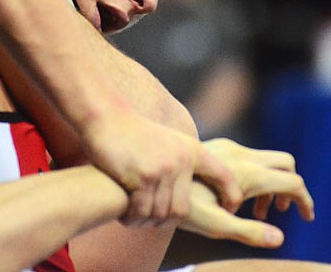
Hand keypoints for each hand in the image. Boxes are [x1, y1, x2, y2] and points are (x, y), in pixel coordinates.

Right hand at [81, 110, 241, 225]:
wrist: (105, 117)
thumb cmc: (131, 133)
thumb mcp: (165, 142)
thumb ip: (181, 164)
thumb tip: (191, 196)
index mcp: (191, 150)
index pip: (225, 176)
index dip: (231, 196)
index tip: (228, 210)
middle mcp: (182, 160)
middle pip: (182, 209)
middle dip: (164, 220)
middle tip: (148, 220)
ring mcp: (164, 169)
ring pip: (162, 213)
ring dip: (146, 221)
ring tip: (134, 218)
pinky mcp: (144, 176)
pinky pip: (142, 211)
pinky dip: (133, 217)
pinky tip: (125, 215)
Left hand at [180, 138, 314, 247]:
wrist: (152, 176)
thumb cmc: (181, 205)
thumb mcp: (215, 225)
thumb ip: (249, 232)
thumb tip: (280, 238)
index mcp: (246, 172)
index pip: (292, 182)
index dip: (305, 202)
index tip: (305, 218)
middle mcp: (240, 154)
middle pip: (284, 163)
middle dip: (290, 187)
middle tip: (280, 211)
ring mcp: (228, 147)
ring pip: (266, 160)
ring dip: (271, 184)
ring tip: (258, 212)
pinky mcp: (216, 146)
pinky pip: (248, 157)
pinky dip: (255, 176)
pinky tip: (236, 198)